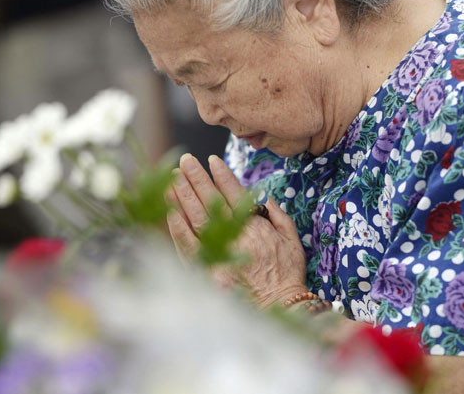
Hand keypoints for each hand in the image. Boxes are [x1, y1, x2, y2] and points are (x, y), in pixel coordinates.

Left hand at [166, 153, 307, 306]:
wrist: (279, 304)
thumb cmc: (288, 273)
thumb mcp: (293, 240)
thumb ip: (279, 215)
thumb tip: (264, 195)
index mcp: (256, 226)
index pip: (234, 193)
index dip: (222, 175)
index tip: (212, 160)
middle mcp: (236, 235)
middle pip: (211, 201)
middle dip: (197, 178)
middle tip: (185, 160)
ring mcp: (220, 251)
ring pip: (196, 218)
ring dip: (183, 196)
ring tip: (172, 177)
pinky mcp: (207, 268)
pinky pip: (188, 245)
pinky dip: (178, 227)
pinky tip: (169, 211)